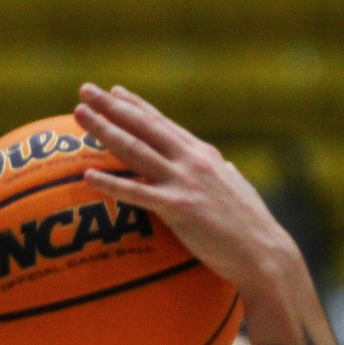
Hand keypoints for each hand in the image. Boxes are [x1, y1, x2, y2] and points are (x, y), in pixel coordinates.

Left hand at [73, 84, 300, 292]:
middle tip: (84, 90)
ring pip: (135, 150)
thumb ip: (227, 175)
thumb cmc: (251, 228)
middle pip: (143, 127)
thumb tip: (228, 167)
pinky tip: (86, 177)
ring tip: (79, 116)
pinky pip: (136, 193)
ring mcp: (184, 182)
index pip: (163, 123)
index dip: (136, 106)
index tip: (114, 91)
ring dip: (104, 130)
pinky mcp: (179, 208)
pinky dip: (110, 184)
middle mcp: (191, 160)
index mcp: (203, 154)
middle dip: (111, 106)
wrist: (264, 253)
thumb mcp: (239, 190)